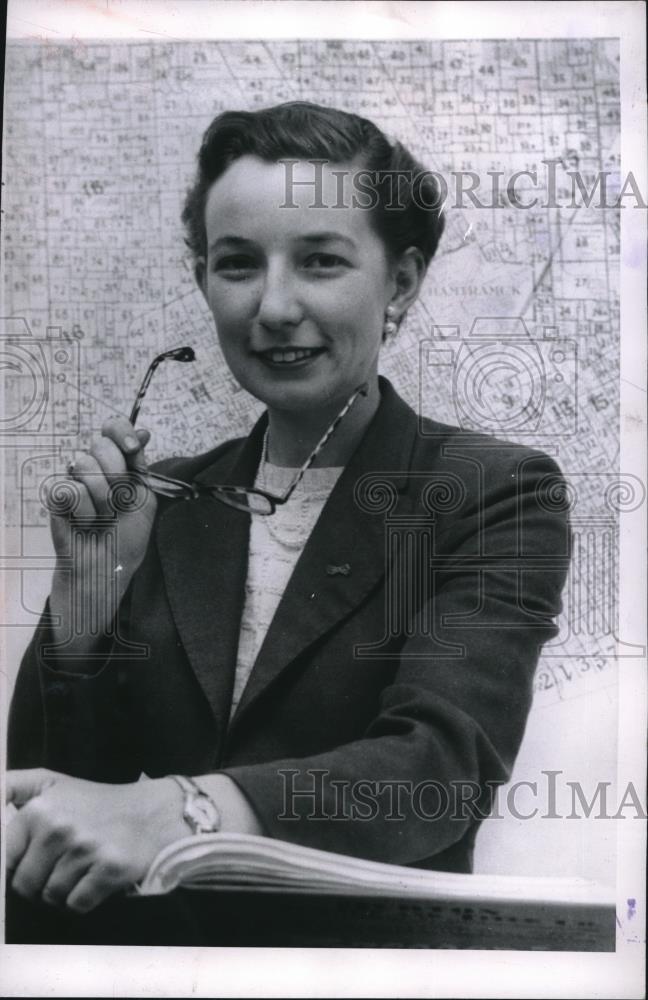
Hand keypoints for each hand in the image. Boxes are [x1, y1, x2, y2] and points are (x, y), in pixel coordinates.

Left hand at [6, 768, 186, 912]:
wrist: (149, 813)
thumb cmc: (95, 802)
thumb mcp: (51, 783)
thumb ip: (12, 787)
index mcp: (39, 809)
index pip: (5, 859)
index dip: (17, 867)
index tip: (34, 861)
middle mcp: (59, 828)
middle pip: (25, 885)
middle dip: (40, 883)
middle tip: (62, 866)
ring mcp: (85, 849)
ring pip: (51, 897)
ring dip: (64, 891)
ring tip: (81, 869)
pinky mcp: (108, 868)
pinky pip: (76, 905)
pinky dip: (84, 899)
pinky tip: (94, 879)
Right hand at [47, 417, 157, 654]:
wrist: (104, 574)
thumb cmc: (125, 542)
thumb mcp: (144, 502)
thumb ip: (141, 467)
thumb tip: (143, 432)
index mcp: (118, 466)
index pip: (113, 430)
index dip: (121, 432)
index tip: (133, 449)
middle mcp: (93, 470)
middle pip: (100, 443)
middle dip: (117, 475)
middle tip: (118, 504)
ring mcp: (72, 482)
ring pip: (83, 464)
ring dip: (102, 499)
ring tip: (101, 520)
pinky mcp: (54, 500)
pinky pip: (68, 488)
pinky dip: (84, 511)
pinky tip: (84, 526)